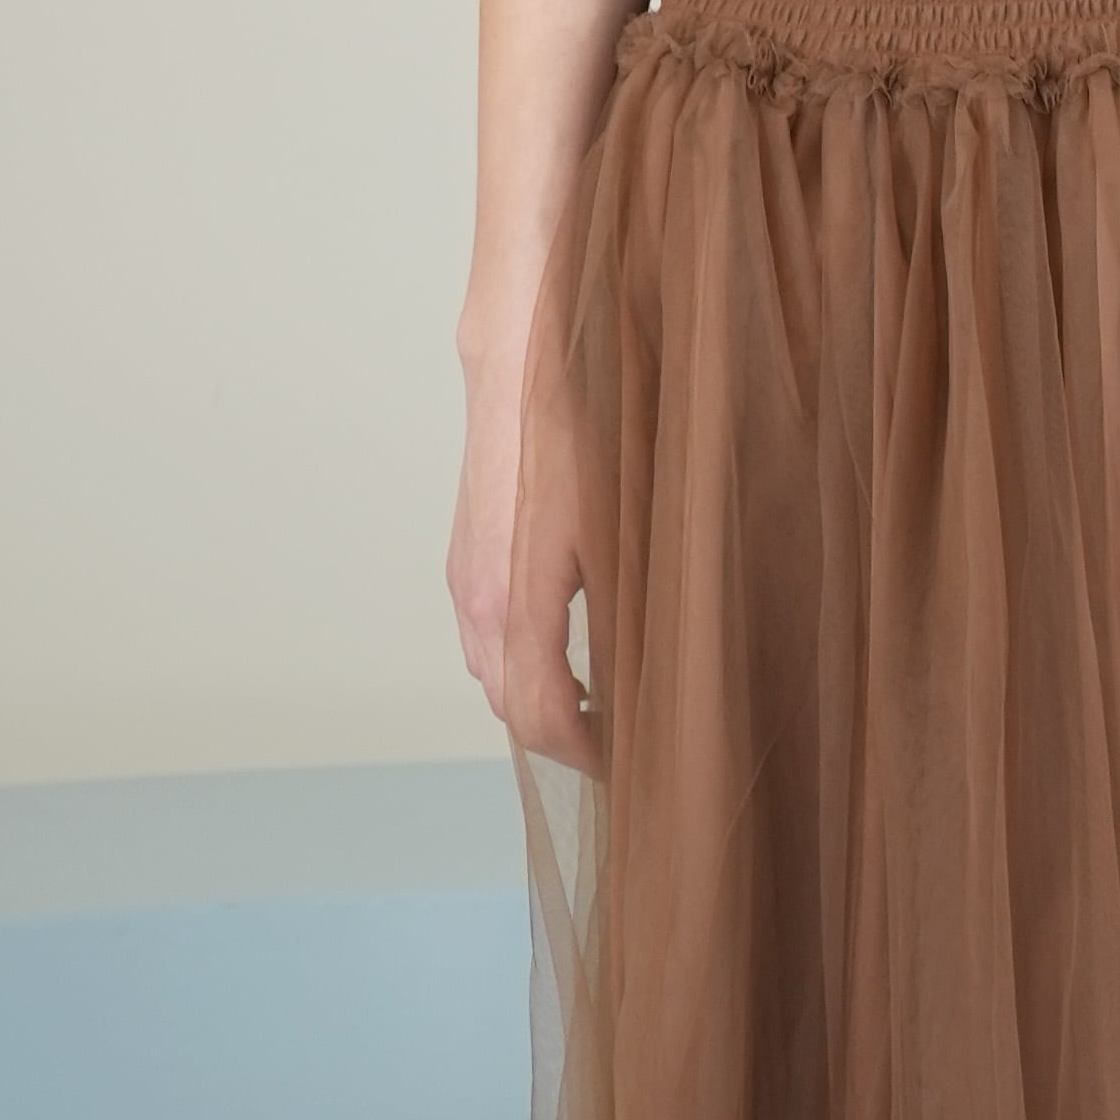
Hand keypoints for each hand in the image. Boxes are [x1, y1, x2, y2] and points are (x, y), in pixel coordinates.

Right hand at [448, 334, 599, 774]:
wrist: (526, 351)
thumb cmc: (589, 426)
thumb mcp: (629, 528)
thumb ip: (628, 613)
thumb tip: (656, 680)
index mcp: (517, 602)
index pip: (542, 720)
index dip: (590, 757)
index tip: (635, 768)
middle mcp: (477, 596)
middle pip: (511, 707)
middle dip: (568, 738)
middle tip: (632, 745)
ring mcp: (464, 573)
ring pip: (492, 670)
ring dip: (543, 698)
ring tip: (610, 703)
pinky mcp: (467, 549)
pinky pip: (485, 631)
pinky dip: (524, 658)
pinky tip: (574, 647)